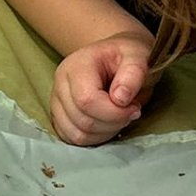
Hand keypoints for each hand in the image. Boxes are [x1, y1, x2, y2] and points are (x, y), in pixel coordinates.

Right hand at [51, 31, 154, 146]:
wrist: (116, 57)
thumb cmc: (127, 56)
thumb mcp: (138, 56)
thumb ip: (133, 74)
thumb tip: (120, 98)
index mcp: (76, 66)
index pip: (87, 100)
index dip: (114, 112)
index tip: (135, 107)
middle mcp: (60, 84)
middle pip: (82, 120)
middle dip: (113, 123)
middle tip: (131, 112)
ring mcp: (57, 103)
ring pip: (77, 134)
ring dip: (105, 133)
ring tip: (119, 117)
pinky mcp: (59, 118)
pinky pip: (73, 140)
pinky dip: (95, 139)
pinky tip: (108, 124)